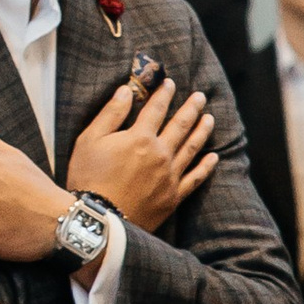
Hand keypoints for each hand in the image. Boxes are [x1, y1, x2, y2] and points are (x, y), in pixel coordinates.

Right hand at [66, 76, 217, 235]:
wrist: (99, 219)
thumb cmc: (89, 178)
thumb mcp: (90, 140)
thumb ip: (111, 113)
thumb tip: (126, 90)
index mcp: (140, 137)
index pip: (156, 109)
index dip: (164, 94)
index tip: (170, 83)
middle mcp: (160, 153)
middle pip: (181, 125)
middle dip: (191, 108)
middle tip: (200, 97)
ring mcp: (170, 175)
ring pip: (192, 147)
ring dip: (202, 131)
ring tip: (209, 119)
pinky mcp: (173, 196)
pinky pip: (195, 178)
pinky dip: (206, 167)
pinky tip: (213, 157)